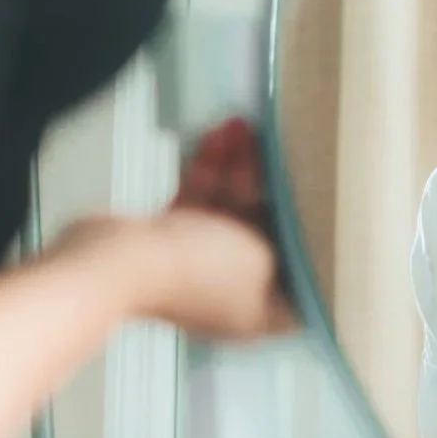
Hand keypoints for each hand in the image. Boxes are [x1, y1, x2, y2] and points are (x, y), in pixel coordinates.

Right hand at [60, 121, 293, 340]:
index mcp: (260, 311)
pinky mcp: (168, 239)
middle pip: (261, 229)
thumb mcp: (263, 258)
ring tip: (239, 127)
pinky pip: (198, 200)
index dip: (313, 235)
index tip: (320, 197)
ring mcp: (196, 264)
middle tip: (272, 143)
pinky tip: (215, 139)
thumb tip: (299, 233)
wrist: (116, 261)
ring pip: (228, 207)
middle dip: (265, 183)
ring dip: (235, 166)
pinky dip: (207, 171)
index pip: (299, 272)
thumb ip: (289, 241)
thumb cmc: (193, 270)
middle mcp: (230, 290)